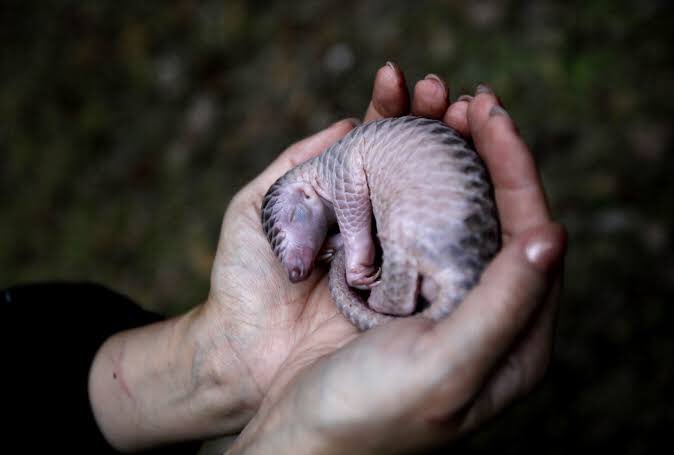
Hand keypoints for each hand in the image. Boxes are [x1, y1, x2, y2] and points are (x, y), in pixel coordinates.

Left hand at [88, 63, 458, 450]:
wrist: (243, 354)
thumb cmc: (243, 279)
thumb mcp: (257, 206)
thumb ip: (298, 163)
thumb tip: (349, 122)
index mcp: (345, 200)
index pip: (377, 143)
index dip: (392, 110)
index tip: (399, 80)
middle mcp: (380, 224)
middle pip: (418, 164)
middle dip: (435, 123)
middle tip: (448, 93)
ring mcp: (401, 258)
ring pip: (440, 199)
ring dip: (458, 154)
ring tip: (467, 116)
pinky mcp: (413, 295)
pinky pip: (445, 253)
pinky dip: (465, 215)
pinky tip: (479, 178)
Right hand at [226, 82, 566, 452]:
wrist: (297, 440)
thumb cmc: (366, 415)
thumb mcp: (444, 369)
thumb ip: (505, 307)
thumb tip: (552, 236)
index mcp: (514, 339)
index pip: (532, 235)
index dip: (518, 168)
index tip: (491, 115)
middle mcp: (484, 315)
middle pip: (498, 217)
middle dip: (485, 153)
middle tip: (464, 101)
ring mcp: (441, 301)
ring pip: (456, 214)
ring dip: (448, 159)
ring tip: (432, 109)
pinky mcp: (401, 295)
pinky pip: (415, 226)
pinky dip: (409, 183)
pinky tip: (399, 153)